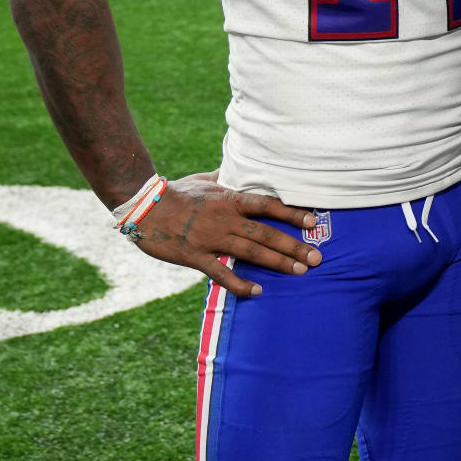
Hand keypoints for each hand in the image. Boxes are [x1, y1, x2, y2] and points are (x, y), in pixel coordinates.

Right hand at [127, 172, 322, 297]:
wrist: (144, 207)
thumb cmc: (176, 191)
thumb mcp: (206, 179)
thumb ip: (226, 178)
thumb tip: (239, 169)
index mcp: (231, 199)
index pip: (269, 206)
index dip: (292, 214)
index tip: (313, 222)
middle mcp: (227, 219)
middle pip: (267, 234)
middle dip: (294, 246)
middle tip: (317, 258)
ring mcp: (212, 239)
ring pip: (252, 252)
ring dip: (278, 262)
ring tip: (300, 271)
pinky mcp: (196, 257)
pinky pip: (222, 274)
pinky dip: (240, 284)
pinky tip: (257, 291)